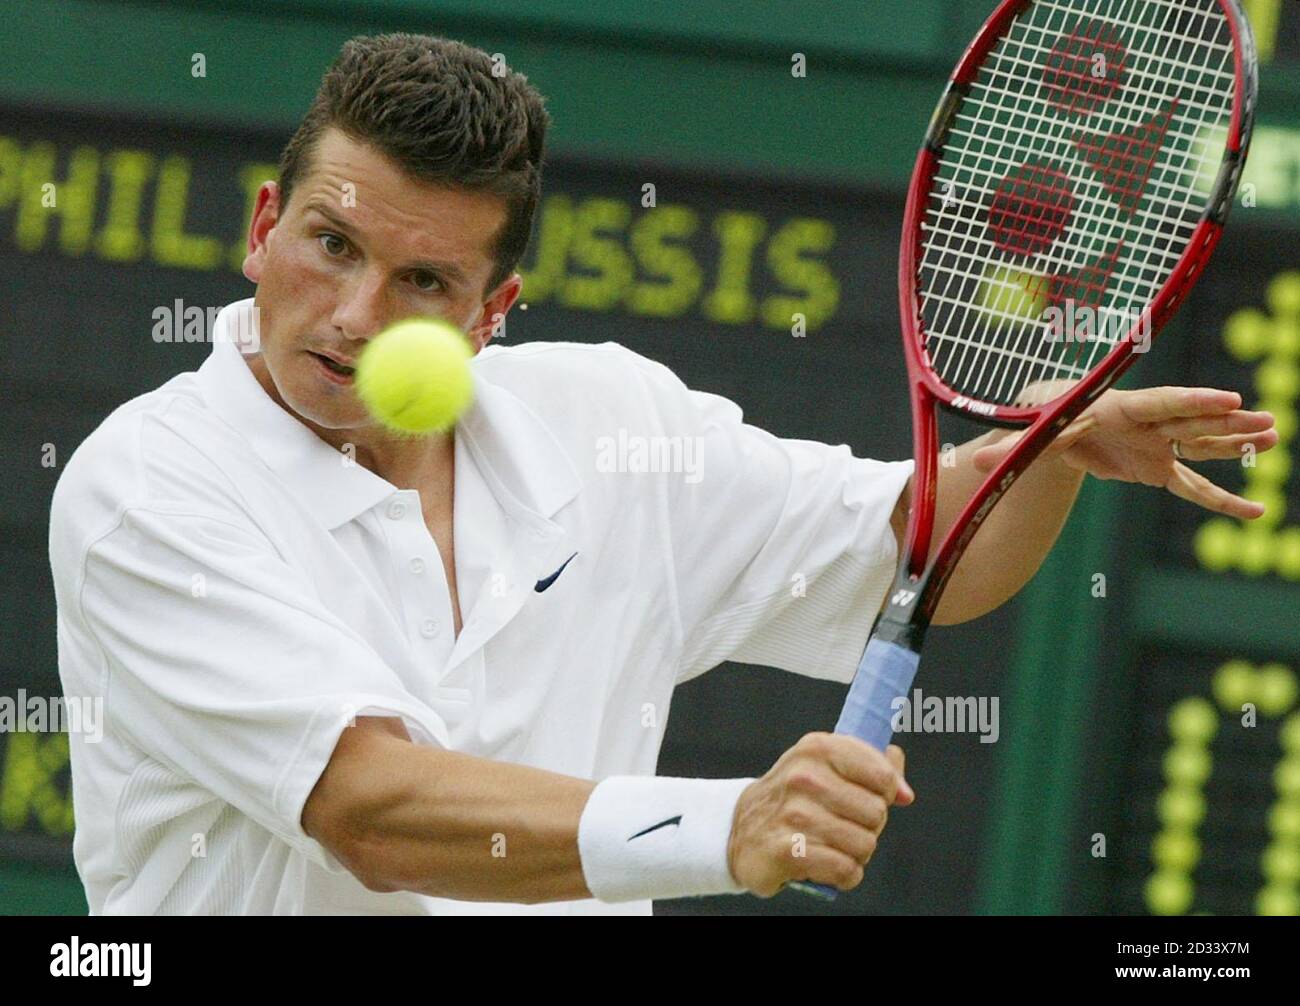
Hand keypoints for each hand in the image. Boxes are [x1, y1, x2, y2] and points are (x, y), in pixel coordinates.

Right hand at [727, 733, 912, 896]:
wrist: (739, 829)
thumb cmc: (794, 799)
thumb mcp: (827, 767)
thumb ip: (873, 766)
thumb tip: (905, 792)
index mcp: (818, 748)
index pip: (882, 774)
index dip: (886, 792)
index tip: (873, 796)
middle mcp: (804, 777)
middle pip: (877, 813)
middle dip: (867, 826)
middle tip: (841, 825)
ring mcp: (794, 814)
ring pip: (864, 844)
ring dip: (855, 853)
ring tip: (831, 845)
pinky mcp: (788, 851)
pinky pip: (845, 869)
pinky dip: (845, 875)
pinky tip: (828, 867)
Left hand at [972, 387, 1276, 519]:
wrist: (1057, 430)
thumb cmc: (1044, 421)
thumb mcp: (1028, 434)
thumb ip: (1009, 449)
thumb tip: (970, 465)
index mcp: (1120, 408)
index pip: (1162, 402)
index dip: (1194, 400)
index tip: (1230, 397)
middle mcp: (1146, 425)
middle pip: (1191, 421)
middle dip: (1227, 421)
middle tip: (1265, 418)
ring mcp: (1157, 447)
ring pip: (1202, 446)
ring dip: (1236, 444)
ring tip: (1276, 436)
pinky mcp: (1157, 470)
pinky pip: (1193, 488)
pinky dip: (1220, 501)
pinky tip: (1253, 513)